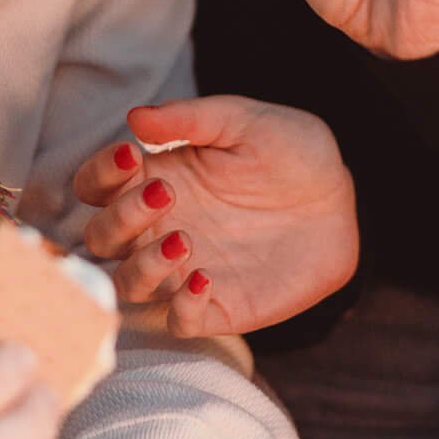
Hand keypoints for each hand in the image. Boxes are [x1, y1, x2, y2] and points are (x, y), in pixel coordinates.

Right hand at [73, 97, 356, 333]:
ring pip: (128, 284)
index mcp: (155, 180)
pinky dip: (181, 307)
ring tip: (185, 239)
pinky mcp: (217, 304)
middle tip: (165, 193)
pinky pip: (179, 321)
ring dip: (143, 265)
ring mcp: (184, 269)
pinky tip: (204, 278)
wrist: (342, 200)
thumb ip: (190, 118)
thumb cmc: (289, 153)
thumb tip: (136, 117)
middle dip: (120, 218)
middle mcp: (159, 228)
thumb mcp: (246, 122)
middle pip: (101, 238)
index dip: (100, 173)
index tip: (132, 154)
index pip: (96, 184)